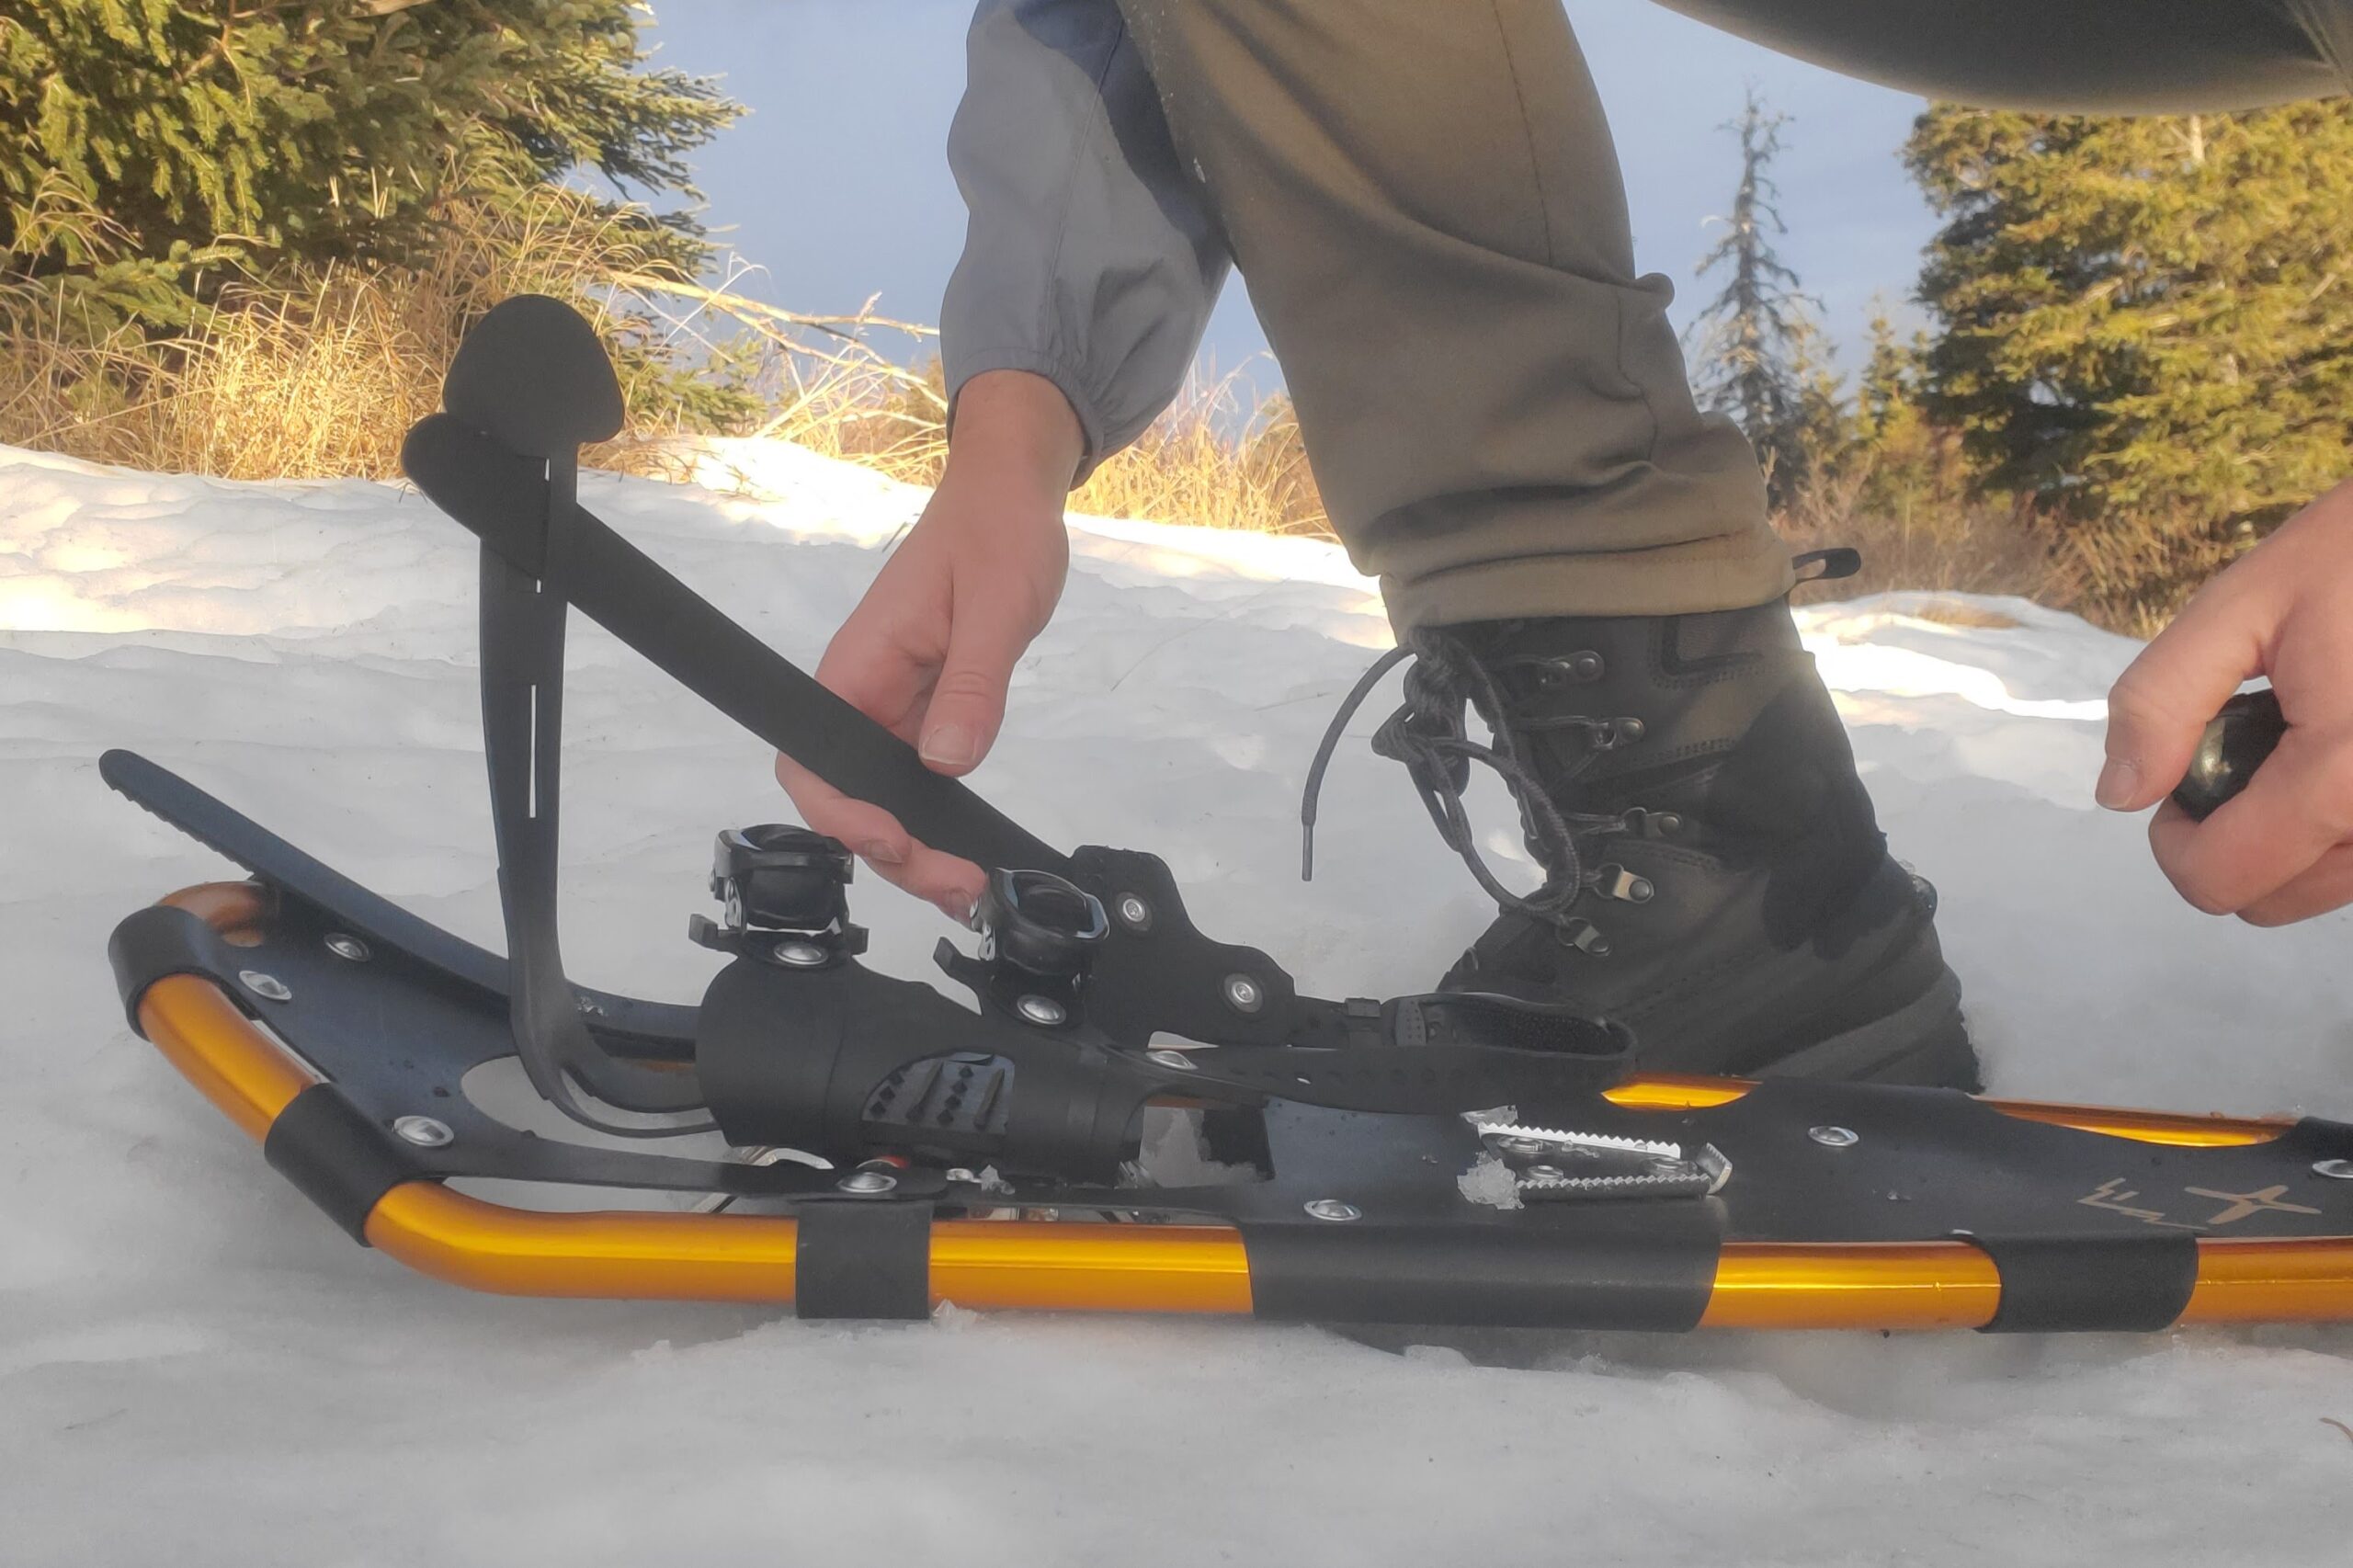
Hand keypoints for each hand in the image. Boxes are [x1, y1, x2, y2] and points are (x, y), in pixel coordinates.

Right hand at [776, 370, 1081, 918]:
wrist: (1010, 498)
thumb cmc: (998, 535)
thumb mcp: (997, 609)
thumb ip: (971, 687)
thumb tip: (945, 763)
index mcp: (859, 665)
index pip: (810, 760)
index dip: (839, 814)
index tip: (893, 843)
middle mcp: (863, 693)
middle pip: (844, 796)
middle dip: (889, 853)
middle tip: (955, 887)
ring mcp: (891, 707)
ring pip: (880, 798)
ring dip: (914, 850)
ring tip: (967, 889)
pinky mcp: (922, 711)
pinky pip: (913, 780)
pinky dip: (935, 823)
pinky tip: (967, 854)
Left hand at [2098, 481, 2352, 924]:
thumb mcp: (2245, 602)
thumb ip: (2164, 699)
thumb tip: (2121, 793)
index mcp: (2346, 774)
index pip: (2222, 880)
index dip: (2174, 840)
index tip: (2182, 776)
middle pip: (2275, 899)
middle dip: (2234, 842)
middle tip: (2243, 751)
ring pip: (2333, 885)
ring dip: (2293, 838)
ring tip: (2304, 739)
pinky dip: (2343, 823)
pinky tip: (2343, 744)